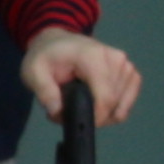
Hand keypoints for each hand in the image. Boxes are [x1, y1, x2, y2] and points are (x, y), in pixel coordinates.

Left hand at [19, 28, 141, 129]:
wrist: (58, 41)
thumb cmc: (46, 56)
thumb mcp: (33, 71)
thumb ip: (44, 92)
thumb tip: (57, 112)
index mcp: (93, 57)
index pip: (105, 97)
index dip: (94, 117)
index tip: (72, 121)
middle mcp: (116, 60)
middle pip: (114, 103)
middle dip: (92, 117)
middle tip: (64, 114)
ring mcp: (126, 66)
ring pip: (122, 105)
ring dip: (102, 114)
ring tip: (77, 107)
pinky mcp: (130, 73)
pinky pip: (128, 100)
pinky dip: (114, 109)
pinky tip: (96, 107)